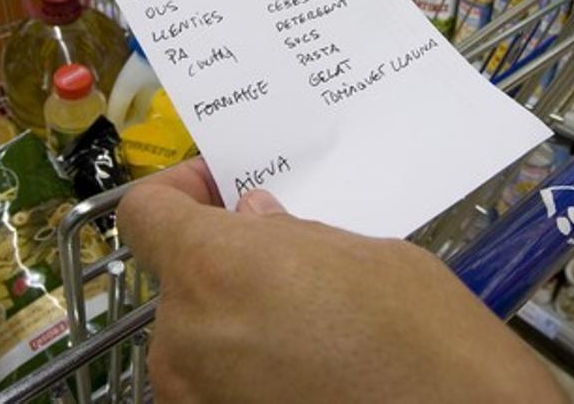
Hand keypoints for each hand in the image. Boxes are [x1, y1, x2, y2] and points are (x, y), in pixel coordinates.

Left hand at [118, 159, 565, 403]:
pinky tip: (305, 372)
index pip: (145, 213)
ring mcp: (195, 398)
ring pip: (196, 340)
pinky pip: (214, 387)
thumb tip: (254, 220)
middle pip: (177, 282)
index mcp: (214, 269)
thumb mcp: (368, 257)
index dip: (178, 191)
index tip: (217, 190)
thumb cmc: (427, 339)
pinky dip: (244, 373)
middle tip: (287, 265)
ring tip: (307, 327)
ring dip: (235, 323)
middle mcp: (185, 338)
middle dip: (224, 266)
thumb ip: (293, 235)